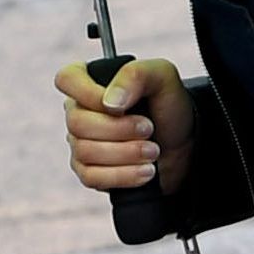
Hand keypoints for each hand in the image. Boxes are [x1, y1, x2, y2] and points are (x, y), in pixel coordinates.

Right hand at [57, 56, 193, 196]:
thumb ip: (135, 75)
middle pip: (77, 123)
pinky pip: (91, 178)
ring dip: (126, 153)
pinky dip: (123, 176)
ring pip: (85, 152)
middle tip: (149, 129)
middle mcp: (80, 112)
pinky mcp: (89, 172)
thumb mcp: (163, 78)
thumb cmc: (170, 107)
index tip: (121, 106)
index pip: (67, 80)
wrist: (186, 145)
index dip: (89, 94)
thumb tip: (109, 103)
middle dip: (119, 130)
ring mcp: (81, 144)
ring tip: (153, 151)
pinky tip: (145, 171)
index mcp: (90, 82)